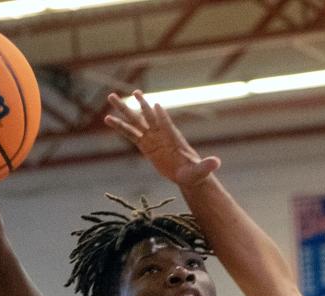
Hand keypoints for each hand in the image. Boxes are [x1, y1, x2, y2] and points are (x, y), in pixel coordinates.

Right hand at [105, 90, 219, 186]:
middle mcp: (161, 134)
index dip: (162, 116)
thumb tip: (217, 162)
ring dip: (124, 111)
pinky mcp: (145, 146)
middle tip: (133, 91)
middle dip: (141, 105)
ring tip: (111, 98)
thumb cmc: (195, 172)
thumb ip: (206, 165)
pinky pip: (130, 134)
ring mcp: (152, 138)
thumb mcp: (200, 170)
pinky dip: (120, 127)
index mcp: (174, 138)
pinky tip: (107, 119)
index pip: (167, 125)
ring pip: (136, 121)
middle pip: (149, 116)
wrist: (188, 174)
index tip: (157, 105)